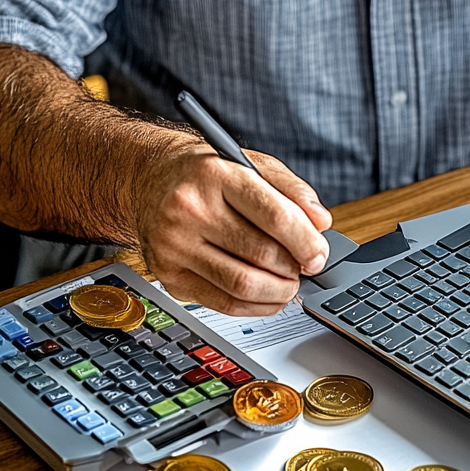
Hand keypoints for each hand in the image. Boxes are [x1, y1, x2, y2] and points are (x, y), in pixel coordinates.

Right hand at [136, 137, 331, 314]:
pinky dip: (255, 307)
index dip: (306, 241)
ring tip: (289, 282)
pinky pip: (223, 304)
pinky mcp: (169, 276)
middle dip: (295, 268)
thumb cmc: (204, 173)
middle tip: (305, 267)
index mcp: (214, 175)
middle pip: (261, 254)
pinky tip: (267, 296)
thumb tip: (321, 223)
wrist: (148, 179)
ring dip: (278, 292)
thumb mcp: (249, 163)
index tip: (319, 254)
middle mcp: (188, 210)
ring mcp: (174, 246)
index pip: (274, 216)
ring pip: (243, 285)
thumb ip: (291, 189)